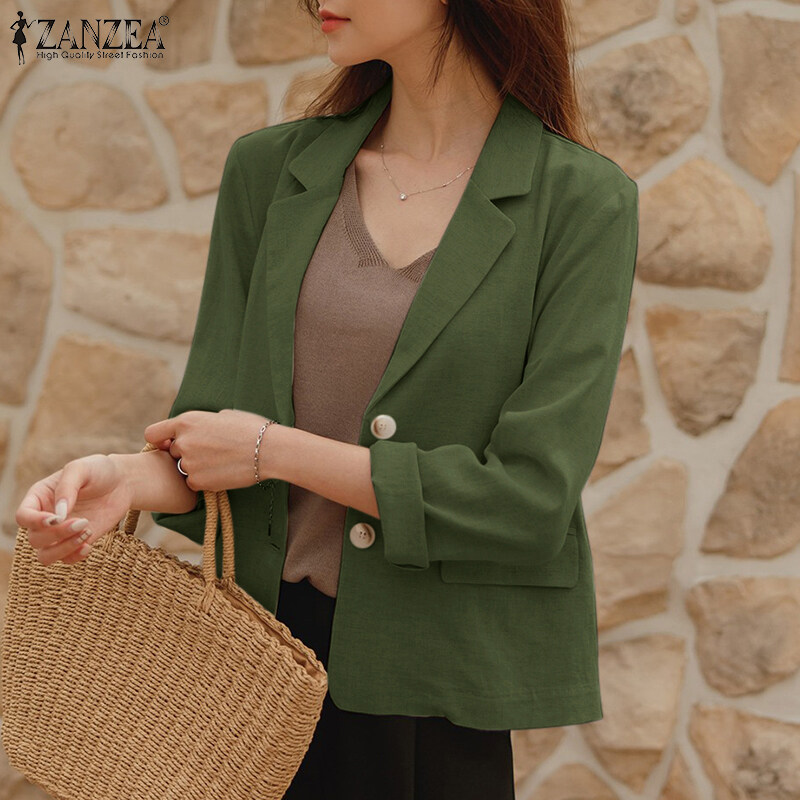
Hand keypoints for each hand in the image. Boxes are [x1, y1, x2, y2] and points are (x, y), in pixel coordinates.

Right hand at [15, 454, 133, 565]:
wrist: (123, 481)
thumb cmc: (98, 470)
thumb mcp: (81, 469)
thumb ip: (67, 488)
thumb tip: (58, 515)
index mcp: (39, 497)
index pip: (23, 516)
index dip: (34, 521)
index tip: (56, 518)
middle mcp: (45, 517)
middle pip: (34, 539)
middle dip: (57, 534)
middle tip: (82, 522)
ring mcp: (61, 532)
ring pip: (45, 555)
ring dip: (63, 550)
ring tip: (86, 532)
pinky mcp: (77, 541)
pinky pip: (67, 560)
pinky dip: (75, 556)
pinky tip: (88, 544)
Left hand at [143, 409, 271, 491]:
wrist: (268, 450)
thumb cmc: (251, 428)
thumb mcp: (223, 415)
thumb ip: (203, 423)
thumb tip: (199, 429)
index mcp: (186, 421)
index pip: (153, 433)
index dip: (160, 440)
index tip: (170, 444)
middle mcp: (183, 442)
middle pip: (173, 452)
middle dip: (187, 453)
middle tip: (212, 453)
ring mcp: (188, 464)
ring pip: (184, 468)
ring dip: (198, 467)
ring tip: (222, 462)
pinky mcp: (198, 482)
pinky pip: (193, 483)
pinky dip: (205, 480)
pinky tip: (223, 473)